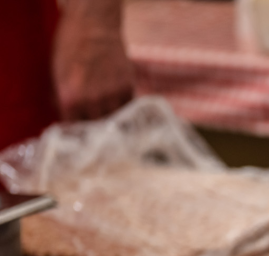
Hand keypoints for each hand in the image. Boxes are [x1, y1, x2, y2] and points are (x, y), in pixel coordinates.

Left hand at [52, 0, 133, 121]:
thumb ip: (63, 98)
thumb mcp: (57, 73)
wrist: (94, 26)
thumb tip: (68, 118)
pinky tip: (120, 109)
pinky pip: (127, 110)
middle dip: (93, 131)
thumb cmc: (71, 46)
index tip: (78, 134)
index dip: (75, 132)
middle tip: (95, 131)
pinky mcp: (127, 88)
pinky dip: (123, 111)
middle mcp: (92, 100)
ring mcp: (112, 95)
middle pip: (95, 129)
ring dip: (110, 124)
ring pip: (113, 122)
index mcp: (70, 98)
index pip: (73, 127)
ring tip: (109, 123)